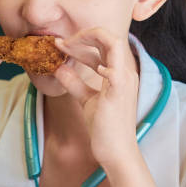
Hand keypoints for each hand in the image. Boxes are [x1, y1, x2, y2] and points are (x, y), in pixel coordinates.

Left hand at [52, 28, 138, 167]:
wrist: (115, 150)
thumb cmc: (104, 127)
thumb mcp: (86, 99)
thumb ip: (75, 82)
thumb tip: (60, 68)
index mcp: (119, 73)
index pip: (104, 45)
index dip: (83, 41)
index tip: (61, 46)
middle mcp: (126, 71)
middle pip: (109, 38)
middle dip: (82, 36)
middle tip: (59, 43)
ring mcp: (125, 79)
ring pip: (113, 42)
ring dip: (86, 39)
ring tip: (64, 46)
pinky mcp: (119, 89)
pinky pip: (113, 63)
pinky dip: (93, 58)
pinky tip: (74, 63)